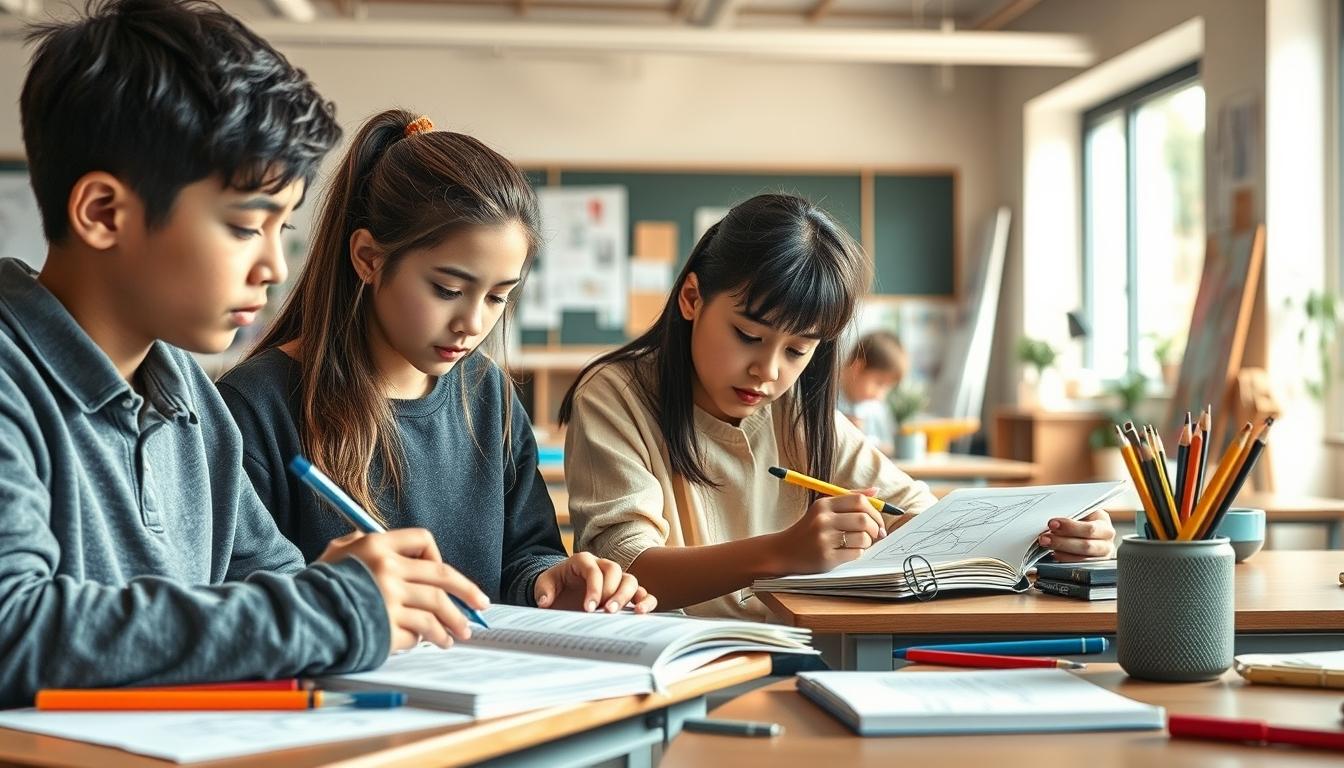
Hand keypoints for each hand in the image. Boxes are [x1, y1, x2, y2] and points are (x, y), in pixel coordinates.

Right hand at [318, 528, 489, 651]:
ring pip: (436, 610)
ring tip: (457, 636)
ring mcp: (388, 601)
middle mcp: (387, 571)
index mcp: (377, 547)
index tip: (446, 575)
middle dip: (467, 593)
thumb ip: (366, 544)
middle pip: (442, 576)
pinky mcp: (386, 629)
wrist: (295, 619)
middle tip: (480, 606)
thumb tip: (400, 549)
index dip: (437, 557)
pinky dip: (422, 639)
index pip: (424, 541)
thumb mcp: (337, 553)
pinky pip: (415, 634)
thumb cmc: (316, 587)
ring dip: (452, 625)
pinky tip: (424, 643)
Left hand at [534, 552, 656, 612]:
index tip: (589, 608)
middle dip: (612, 592)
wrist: (562, 590)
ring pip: (630, 580)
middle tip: (606, 611)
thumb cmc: (555, 586)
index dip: (594, 588)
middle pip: (615, 571)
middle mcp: (602, 566)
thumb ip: (543, 590)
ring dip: (627, 597)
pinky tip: (640, 612)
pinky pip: (641, 592)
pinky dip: (645, 601)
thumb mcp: (544, 585)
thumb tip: (545, 602)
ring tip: (618, 613)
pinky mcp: (625, 592)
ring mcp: (615, 579)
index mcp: (583, 561)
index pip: (593, 570)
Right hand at [775, 487, 887, 573]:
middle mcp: (823, 519)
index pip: (859, 501)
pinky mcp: (826, 557)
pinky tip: (848, 552)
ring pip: (863, 538)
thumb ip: (850, 498)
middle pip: (864, 519)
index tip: (877, 520)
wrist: (784, 551)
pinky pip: (856, 553)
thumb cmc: (809, 529)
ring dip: (867, 542)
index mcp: (824, 504)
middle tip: (876, 534)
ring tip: (860, 543)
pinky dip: (858, 553)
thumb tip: (876, 491)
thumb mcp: (824, 509)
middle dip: (876, 528)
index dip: (875, 510)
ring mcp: (824, 539)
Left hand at [1038, 510, 1115, 561]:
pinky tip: (1054, 552)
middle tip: (1045, 538)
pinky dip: (1063, 558)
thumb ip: (1070, 515)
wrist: (1088, 526)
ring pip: (1081, 557)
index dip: (1070, 527)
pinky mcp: (1092, 565)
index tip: (1052, 524)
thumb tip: (1054, 521)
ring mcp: (1100, 556)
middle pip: (1086, 546)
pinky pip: (1077, 565)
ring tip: (1046, 544)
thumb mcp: (1080, 511)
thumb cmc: (1083, 518)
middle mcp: (1106, 542)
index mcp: (1104, 524)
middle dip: (1062, 542)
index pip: (1090, 529)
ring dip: (1060, 551)